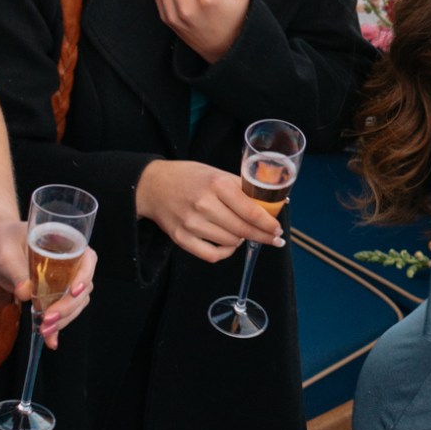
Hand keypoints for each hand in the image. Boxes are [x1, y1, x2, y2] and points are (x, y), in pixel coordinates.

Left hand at [0, 216, 96, 344]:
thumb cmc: (0, 239)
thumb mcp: (5, 252)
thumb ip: (16, 270)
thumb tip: (26, 293)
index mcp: (66, 244)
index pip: (87, 260)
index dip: (85, 276)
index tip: (74, 291)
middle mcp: (70, 263)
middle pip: (82, 287)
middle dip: (68, 306)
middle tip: (48, 318)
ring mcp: (62, 280)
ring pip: (75, 303)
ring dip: (64, 319)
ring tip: (44, 330)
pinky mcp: (52, 295)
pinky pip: (61, 312)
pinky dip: (57, 328)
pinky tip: (51, 341)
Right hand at [135, 158, 285, 262]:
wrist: (152, 185)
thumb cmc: (189, 177)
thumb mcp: (218, 174)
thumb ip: (245, 188)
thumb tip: (278, 202)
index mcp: (217, 184)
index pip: (251, 211)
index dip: (269, 224)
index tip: (278, 230)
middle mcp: (204, 204)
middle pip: (243, 229)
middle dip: (263, 236)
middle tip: (273, 238)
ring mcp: (191, 223)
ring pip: (230, 242)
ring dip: (242, 240)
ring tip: (242, 232)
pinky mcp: (181, 238)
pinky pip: (211, 255)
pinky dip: (225, 253)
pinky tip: (229, 245)